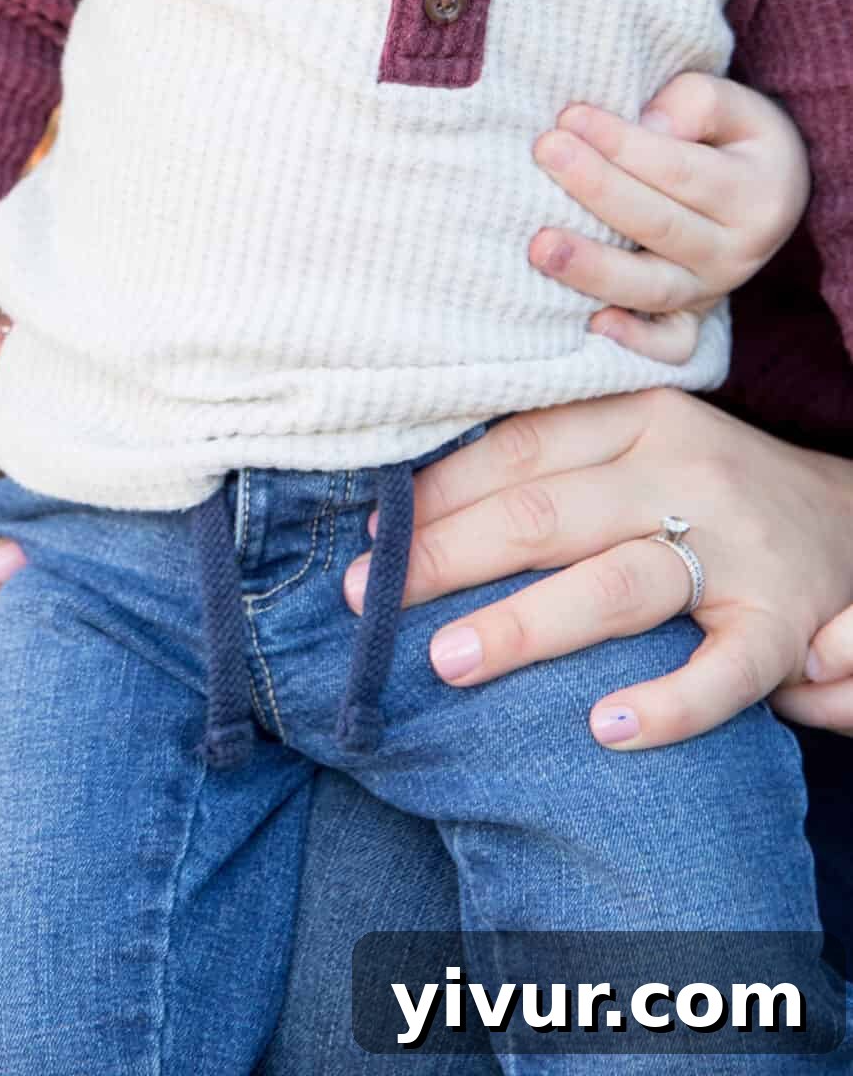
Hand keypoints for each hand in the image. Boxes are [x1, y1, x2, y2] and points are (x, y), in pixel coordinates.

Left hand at [342, 388, 852, 748]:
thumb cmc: (707, 487)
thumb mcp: (639, 445)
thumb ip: (553, 460)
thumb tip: (412, 504)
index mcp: (639, 417)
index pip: (519, 449)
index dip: (438, 491)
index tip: (372, 533)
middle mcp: (684, 472)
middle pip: (546, 513)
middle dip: (447, 557)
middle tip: (368, 599)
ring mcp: (734, 549)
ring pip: (615, 584)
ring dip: (526, 624)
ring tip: (448, 658)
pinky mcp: (779, 624)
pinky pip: (723, 671)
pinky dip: (669, 704)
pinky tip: (606, 729)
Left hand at [527, 73, 809, 362]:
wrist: (765, 191)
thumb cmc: (729, 136)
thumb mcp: (733, 104)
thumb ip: (696, 104)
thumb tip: (649, 127)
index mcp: (754, 195)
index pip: (679, 170)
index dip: (623, 143)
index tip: (571, 117)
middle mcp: (737, 252)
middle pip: (659, 227)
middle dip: (598, 188)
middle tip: (547, 151)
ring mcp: (711, 291)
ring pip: (652, 288)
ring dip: (593, 269)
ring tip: (540, 245)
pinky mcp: (690, 319)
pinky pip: (669, 346)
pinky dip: (636, 342)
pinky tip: (593, 325)